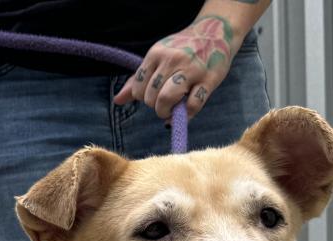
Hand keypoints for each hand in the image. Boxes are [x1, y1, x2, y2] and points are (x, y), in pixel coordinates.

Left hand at [115, 14, 241, 120]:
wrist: (215, 33)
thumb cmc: (182, 50)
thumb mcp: (158, 58)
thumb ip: (138, 79)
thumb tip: (117, 101)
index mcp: (156, 53)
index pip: (138, 87)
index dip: (142, 98)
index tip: (152, 96)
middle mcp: (172, 60)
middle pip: (151, 97)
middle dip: (155, 106)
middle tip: (164, 103)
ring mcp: (191, 70)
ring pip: (167, 100)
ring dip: (166, 112)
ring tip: (171, 110)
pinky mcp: (208, 80)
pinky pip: (192, 105)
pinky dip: (185, 115)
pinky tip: (183, 113)